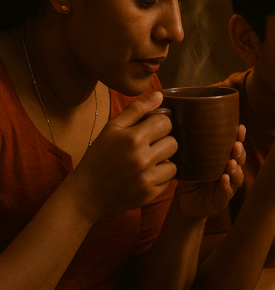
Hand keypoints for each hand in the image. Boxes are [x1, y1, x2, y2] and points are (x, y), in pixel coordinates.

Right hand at [67, 92, 176, 222]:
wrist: (86, 194)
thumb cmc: (98, 157)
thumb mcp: (112, 129)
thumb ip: (137, 110)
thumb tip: (160, 95)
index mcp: (133, 138)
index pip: (165, 122)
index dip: (158, 125)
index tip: (148, 130)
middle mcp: (142, 158)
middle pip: (173, 142)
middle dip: (162, 143)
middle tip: (145, 148)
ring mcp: (147, 178)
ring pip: (174, 163)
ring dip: (162, 162)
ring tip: (145, 163)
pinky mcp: (150, 194)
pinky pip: (168, 180)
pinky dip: (159, 178)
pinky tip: (143, 177)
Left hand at [175, 124, 247, 218]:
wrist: (186, 203)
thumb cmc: (190, 179)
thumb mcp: (189, 163)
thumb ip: (188, 150)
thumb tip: (177, 131)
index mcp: (224, 160)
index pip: (234, 147)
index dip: (239, 138)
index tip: (240, 128)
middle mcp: (230, 171)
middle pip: (240, 160)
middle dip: (240, 153)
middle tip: (236, 146)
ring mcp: (229, 186)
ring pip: (237, 177)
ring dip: (235, 169)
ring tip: (232, 163)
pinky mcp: (222, 199)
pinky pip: (226, 192)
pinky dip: (226, 186)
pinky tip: (224, 179)